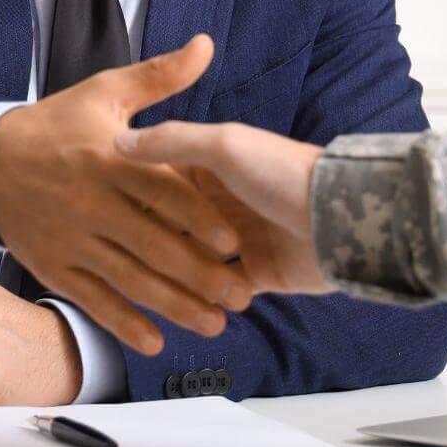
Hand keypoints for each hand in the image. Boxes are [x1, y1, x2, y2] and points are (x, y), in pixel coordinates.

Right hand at [0, 33, 251, 355]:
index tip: (232, 240)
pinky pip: (92, 299)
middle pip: (153, 243)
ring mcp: (72, 239)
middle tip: (241, 295)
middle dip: (199, 273)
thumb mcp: (104, 91)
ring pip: (129, 278)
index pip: (162, 191)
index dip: (198, 217)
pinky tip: (155, 340)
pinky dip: (122, 322)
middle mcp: (92, 202)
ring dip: (173, 305)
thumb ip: (160, 77)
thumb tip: (205, 44)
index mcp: (110, 159)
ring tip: (215, 324)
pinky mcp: (53, 267)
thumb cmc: (56, 123)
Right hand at [115, 122, 330, 293]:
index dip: (134, 197)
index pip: (159, 182)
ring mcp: (240, 242)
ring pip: (193, 264)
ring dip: (177, 277)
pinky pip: (221, 291)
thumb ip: (172, 142)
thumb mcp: (225, 145)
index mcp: (213, 166)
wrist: (343, 219)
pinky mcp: (256, 277)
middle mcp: (222, 204)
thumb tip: (117, 140)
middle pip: (172, 228)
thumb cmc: (284, 174)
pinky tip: (186, 306)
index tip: (102, 213)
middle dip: (151, 244)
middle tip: (122, 259)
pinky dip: (206, 299)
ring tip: (151, 289)